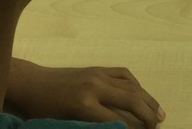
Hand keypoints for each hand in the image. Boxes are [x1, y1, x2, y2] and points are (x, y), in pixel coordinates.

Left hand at [5, 59, 165, 128]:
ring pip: (131, 86)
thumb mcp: (65, 124)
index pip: (119, 120)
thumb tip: (117, 128)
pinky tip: (141, 93)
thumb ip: (92, 127)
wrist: (32, 84)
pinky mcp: (97, 69)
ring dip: (148, 99)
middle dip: (148, 114)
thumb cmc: (43, 111)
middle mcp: (95, 87)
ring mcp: (97, 75)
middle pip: (131, 100)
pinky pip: (123, 74)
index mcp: (84, 105)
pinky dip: (136, 84)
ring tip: (159, 112)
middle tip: (159, 125)